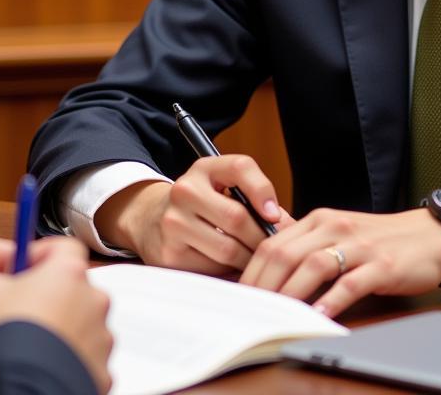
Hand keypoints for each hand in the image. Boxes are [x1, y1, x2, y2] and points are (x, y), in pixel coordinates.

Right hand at [0, 236, 112, 393]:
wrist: (27, 387)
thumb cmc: (11, 336)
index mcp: (70, 272)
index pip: (64, 247)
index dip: (41, 255)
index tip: (22, 269)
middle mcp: (94, 300)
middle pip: (74, 288)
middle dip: (51, 296)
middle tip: (23, 312)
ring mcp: (102, 336)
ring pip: (83, 324)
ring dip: (62, 330)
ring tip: (32, 345)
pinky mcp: (103, 369)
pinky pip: (87, 357)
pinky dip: (70, 359)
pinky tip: (44, 366)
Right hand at [95, 157, 290, 274]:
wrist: (150, 219)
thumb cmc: (201, 204)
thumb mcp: (222, 187)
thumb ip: (255, 198)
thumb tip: (290, 227)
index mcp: (204, 168)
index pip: (240, 167)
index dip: (262, 191)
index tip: (275, 216)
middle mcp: (185, 191)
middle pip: (237, 217)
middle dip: (261, 238)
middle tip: (273, 250)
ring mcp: (174, 223)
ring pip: (227, 249)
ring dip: (248, 259)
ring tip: (255, 260)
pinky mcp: (169, 254)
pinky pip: (212, 269)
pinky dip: (229, 272)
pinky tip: (233, 268)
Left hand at [239, 204, 440, 317]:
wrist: (428, 235)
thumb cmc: (379, 240)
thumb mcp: (338, 233)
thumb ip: (307, 245)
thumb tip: (268, 267)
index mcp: (319, 219)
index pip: (273, 242)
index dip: (251, 269)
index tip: (238, 294)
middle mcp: (334, 227)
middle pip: (286, 253)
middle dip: (263, 284)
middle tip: (250, 310)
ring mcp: (357, 245)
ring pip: (313, 266)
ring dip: (290, 293)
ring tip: (276, 315)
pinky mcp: (380, 265)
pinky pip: (350, 283)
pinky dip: (331, 301)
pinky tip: (319, 316)